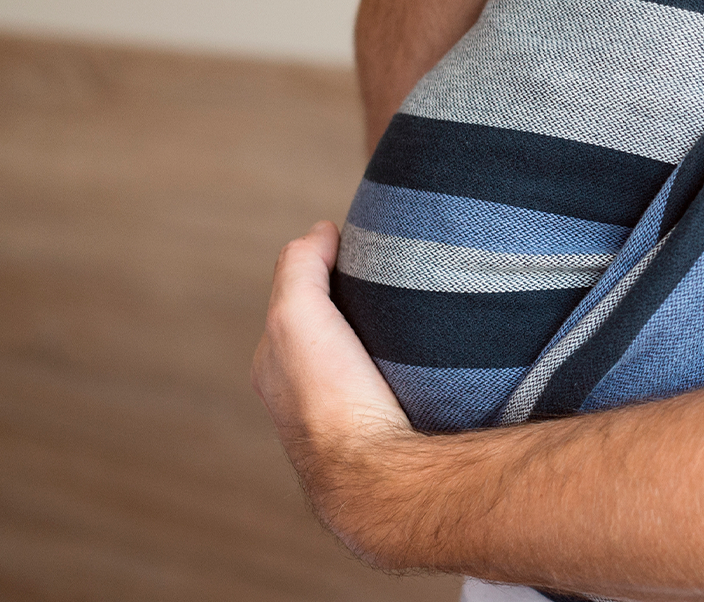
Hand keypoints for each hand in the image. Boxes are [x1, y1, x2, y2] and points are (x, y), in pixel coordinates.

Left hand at [251, 222, 417, 562]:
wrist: (375, 472)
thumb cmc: (330, 397)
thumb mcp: (296, 314)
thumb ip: (300, 265)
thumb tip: (321, 230)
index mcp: (274, 367)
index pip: (295, 303)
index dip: (322, 271)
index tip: (356, 248)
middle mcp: (302, 396)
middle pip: (329, 333)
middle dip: (353, 306)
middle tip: (393, 278)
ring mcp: (344, 417)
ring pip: (362, 361)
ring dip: (383, 339)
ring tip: (418, 315)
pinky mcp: (383, 432)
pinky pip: (392, 386)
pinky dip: (404, 366)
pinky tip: (429, 359)